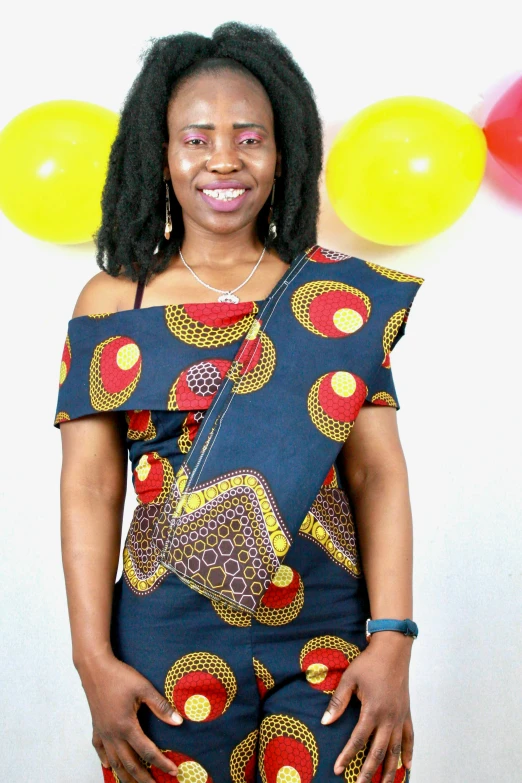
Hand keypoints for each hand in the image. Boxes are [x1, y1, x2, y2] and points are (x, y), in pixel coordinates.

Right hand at [77, 651, 183, 781]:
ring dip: (125, 776)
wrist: (95, 668)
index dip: (162, 763)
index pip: (148, 751)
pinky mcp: (96, 727)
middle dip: (143, 778)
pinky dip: (105, 761)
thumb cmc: (120, 676)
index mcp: (126, 726)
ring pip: (114, 762)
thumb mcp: (143, 688)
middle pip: (129, 764)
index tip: (173, 771)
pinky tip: (109, 766)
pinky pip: (99, 750)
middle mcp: (113, 734)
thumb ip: (160, 707)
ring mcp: (103, 732)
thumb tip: (178, 722)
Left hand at [321, 632, 413, 780]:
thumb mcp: (350, 679)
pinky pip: (410, 738)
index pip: (358, 739)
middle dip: (369, 771)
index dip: (347, 756)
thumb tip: (326, 722)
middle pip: (379, 751)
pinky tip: (407, 767)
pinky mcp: (407, 713)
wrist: (393, 650)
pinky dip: (408, 753)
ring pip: (395, 750)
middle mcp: (388, 718)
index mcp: (372, 710)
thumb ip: (338, 702)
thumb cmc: (369, 663)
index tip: (338, 770)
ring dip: (389, 769)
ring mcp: (400, 717)